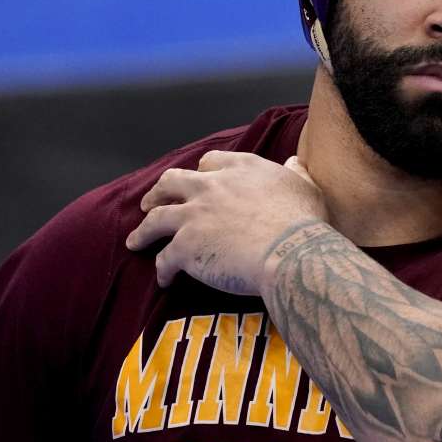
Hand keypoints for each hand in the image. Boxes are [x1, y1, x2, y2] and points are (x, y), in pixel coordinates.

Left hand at [125, 151, 326, 293]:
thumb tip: (295, 163)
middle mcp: (212, 188)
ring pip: (156, 220)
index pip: (211, 162)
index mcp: (240, 170)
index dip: (202, 171)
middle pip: (172, 182)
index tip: (199, 178)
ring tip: (135, 241)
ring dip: (143, 231)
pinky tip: (163, 280)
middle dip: (158, 192)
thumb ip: (297, 174)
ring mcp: (194, 217)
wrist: (290, 252)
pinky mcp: (185, 248)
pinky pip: (164, 260)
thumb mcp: (305, 187)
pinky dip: (161, 270)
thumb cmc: (304, 222)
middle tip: (150, 203)